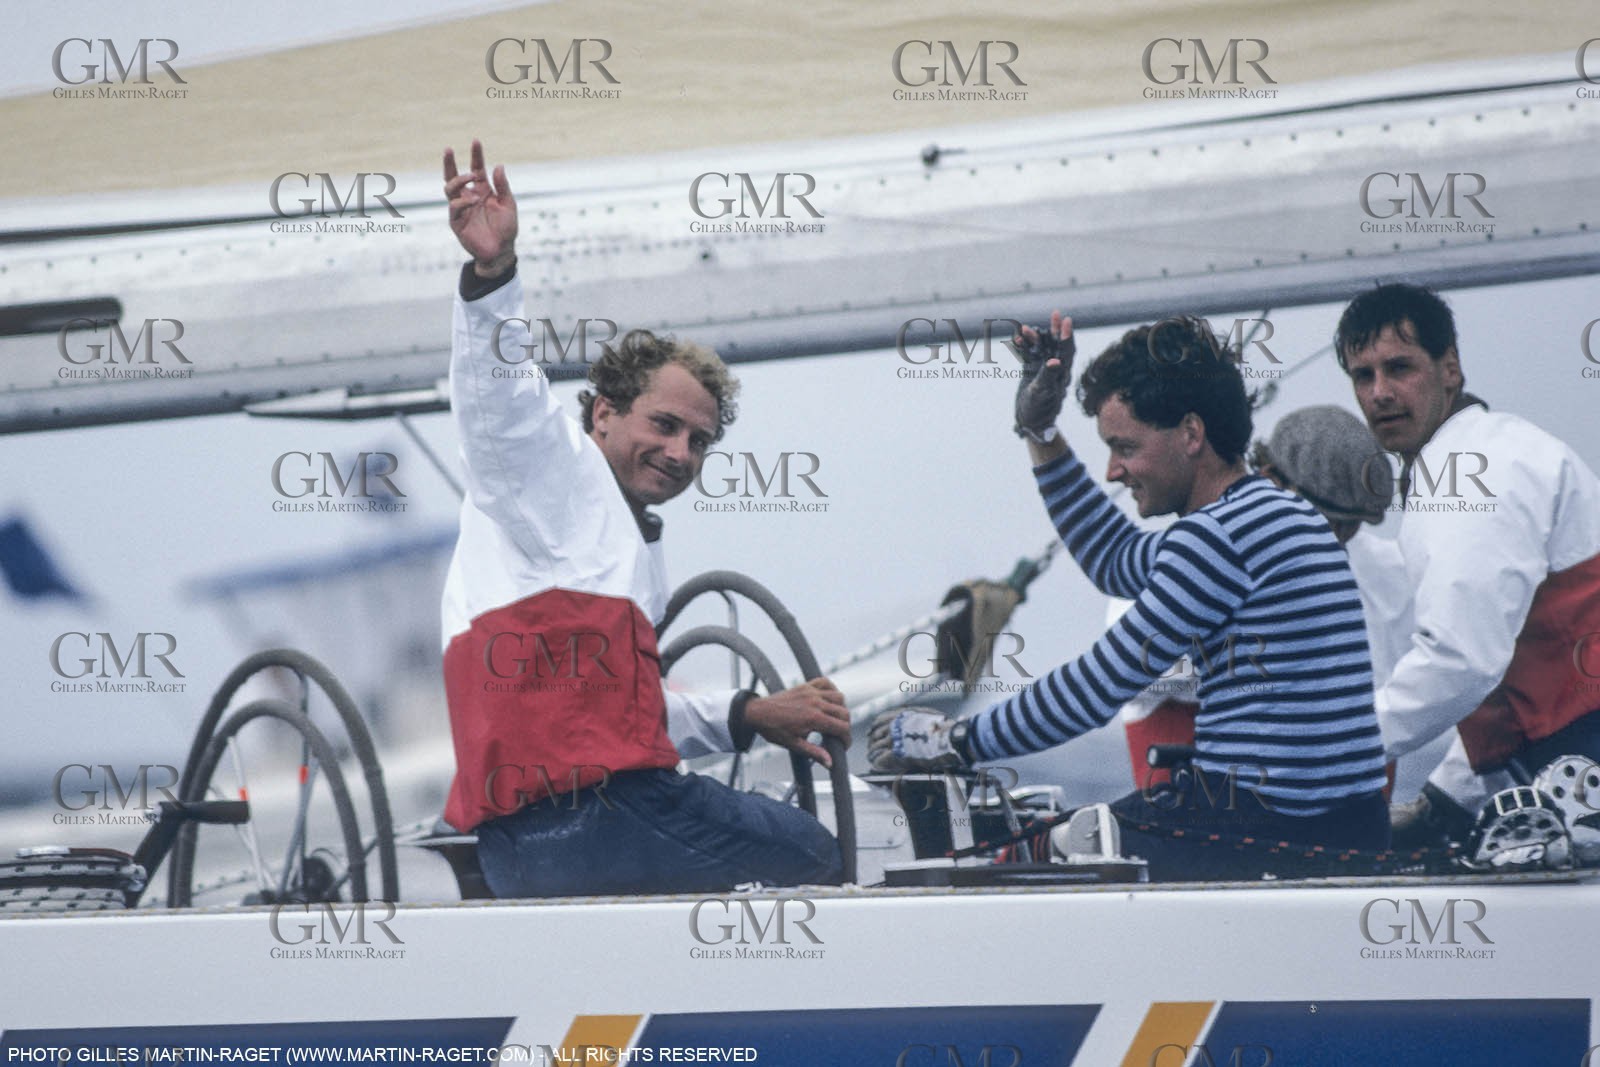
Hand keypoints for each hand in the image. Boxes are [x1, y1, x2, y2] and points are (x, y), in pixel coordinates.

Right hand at [443, 139, 517, 276]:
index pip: (476, 169)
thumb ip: (503, 186)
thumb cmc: (507, 228)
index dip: (476, 155)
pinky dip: (463, 201)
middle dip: (450, 162)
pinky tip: (474, 200)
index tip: (476, 141)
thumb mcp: (508, 204)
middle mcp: (469, 197)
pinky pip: (454, 207)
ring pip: (449, 188)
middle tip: (449, 149)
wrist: (501, 251)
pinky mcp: (457, 221)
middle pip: (454, 176)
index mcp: (483, 191)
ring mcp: (461, 209)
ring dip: (459, 179)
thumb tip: (498, 166)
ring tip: (472, 176)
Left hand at [745, 678, 850, 768]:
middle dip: (845, 726)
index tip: (843, 745)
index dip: (846, 739)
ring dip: (841, 708)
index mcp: (813, 718)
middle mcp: (815, 702)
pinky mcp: (806, 685)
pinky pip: (826, 682)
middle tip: (838, 734)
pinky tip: (828, 700)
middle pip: (844, 712)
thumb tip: (829, 763)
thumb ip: (814, 753)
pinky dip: (832, 689)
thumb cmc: (773, 729)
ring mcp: (811, 692)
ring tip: (834, 719)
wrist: (757, 713)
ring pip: (839, 697)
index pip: (842, 727)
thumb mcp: (794, 744)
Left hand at [867, 706, 968, 772]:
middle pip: (875, 735)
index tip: (871, 732)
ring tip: (872, 758)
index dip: (874, 728)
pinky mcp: (895, 754)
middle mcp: (893, 727)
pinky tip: (877, 765)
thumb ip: (914, 715)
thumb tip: (912, 717)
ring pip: (875, 747)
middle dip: (872, 742)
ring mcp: (893, 741)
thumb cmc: (940, 727)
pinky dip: (877, 763)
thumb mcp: (925, 714)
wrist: (945, 737)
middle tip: (871, 747)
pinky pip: (880, 759)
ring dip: (873, 754)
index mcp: (900, 716)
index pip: (879, 721)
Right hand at [1013, 310, 1074, 437]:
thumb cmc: (1039, 410)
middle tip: (1056, 313)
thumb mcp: (1043, 393)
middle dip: (1055, 330)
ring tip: (1024, 328)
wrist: (1029, 422)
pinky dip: (1023, 348)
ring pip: (1040, 348)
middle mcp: (1054, 369)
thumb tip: (1056, 361)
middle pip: (1056, 345)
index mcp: (1062, 374)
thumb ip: (1048, 376)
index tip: (1066, 320)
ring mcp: (1042, 369)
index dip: (1067, 336)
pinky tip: (1016, 339)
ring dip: (1034, 338)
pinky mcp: (1031, 372)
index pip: (1067, 351)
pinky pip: (1028, 356)